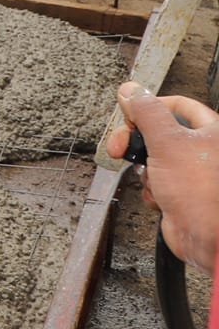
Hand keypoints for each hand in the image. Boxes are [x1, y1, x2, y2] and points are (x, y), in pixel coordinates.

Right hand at [107, 83, 218, 271]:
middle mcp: (206, 149)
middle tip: (119, 147)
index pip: (177, 105)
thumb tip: (131, 90)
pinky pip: (158, 182)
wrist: (210, 238)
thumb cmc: (203, 192)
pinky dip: (152, 189)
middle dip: (137, 141)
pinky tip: (159, 198)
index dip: (149, 107)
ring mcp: (194, 173)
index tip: (128, 115)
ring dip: (145, 169)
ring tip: (150, 179)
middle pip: (161, 132)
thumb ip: (146, 112)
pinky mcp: (184, 194)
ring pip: (156, 159)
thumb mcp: (167, 141)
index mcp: (213, 130)